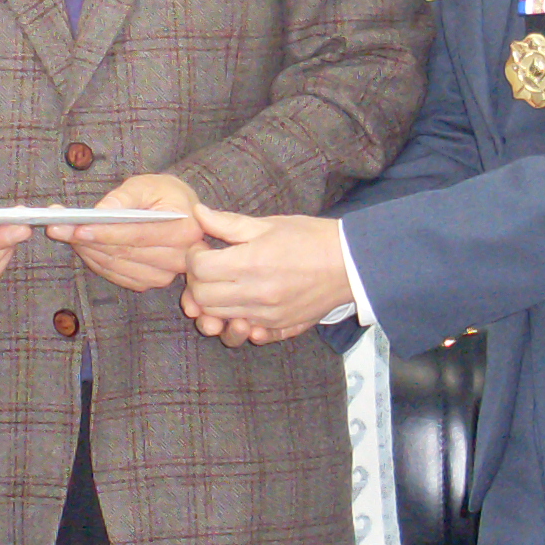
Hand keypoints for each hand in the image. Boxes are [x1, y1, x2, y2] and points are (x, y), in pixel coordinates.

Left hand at [48, 172, 203, 291]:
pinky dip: (95, 261)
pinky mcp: (150, 281)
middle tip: (58, 227)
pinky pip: (117, 275)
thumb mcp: (147, 184)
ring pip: (116, 265)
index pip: (137, 235)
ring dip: (87, 251)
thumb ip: (124, 197)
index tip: (78, 228)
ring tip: (65, 232)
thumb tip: (101, 212)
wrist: (180, 212)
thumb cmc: (164, 194)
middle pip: (124, 253)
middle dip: (87, 240)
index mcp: (184, 230)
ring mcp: (165, 275)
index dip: (106, 233)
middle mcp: (179, 258)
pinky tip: (82, 245)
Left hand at [181, 205, 350, 343]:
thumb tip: (197, 213)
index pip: (199, 268)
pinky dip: (236, 319)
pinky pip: (244, 330)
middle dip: (197, 281)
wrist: (351, 264)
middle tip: (209, 267)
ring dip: (213, 302)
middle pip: (202, 298)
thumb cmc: (311, 239)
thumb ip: (228, 223)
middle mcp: (256, 294)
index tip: (203, 248)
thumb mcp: (268, 224)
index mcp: (250, 263)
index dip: (193, 256)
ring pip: (218, 317)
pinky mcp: (279, 327)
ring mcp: (267, 315)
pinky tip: (243, 303)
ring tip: (225, 284)